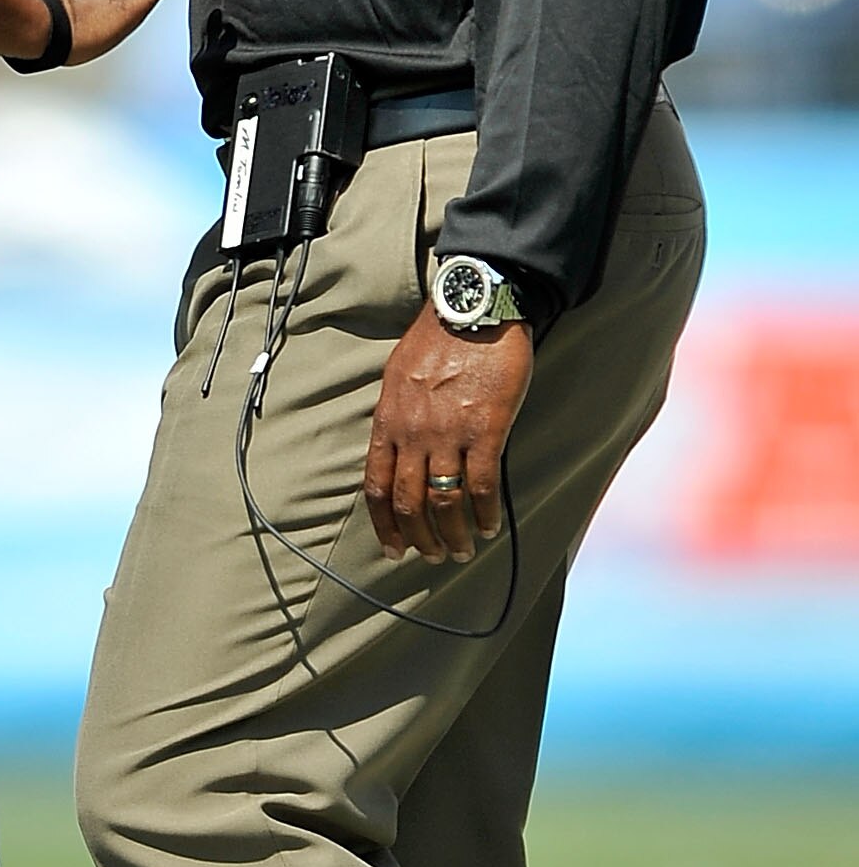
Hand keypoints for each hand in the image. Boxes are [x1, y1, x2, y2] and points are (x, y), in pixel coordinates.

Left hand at [363, 304, 532, 563]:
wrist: (473, 310)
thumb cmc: (437, 339)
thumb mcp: (398, 376)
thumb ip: (396, 416)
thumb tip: (395, 450)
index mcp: (388, 420)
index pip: (376, 485)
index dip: (383, 524)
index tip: (393, 549)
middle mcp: (412, 433)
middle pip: (408, 503)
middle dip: (419, 539)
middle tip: (435, 556)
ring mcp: (448, 434)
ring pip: (444, 503)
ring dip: (454, 535)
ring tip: (464, 550)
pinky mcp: (485, 430)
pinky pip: (482, 487)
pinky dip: (486, 514)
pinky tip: (491, 526)